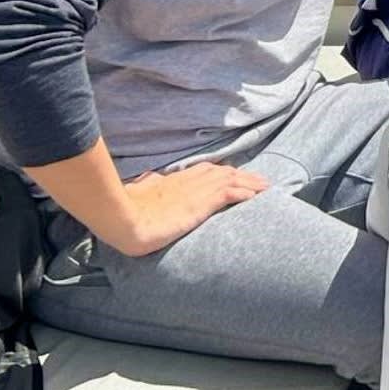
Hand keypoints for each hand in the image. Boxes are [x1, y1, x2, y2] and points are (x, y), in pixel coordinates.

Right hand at [109, 162, 268, 255]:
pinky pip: (229, 194)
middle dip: (245, 176)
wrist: (121, 218)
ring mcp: (196, 191)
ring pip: (232, 181)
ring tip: (267, 188)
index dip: (226, 173)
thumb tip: (148, 177)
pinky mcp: (200, 204)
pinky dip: (244, 194)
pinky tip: (256, 197)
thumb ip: (148, 184)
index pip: (208, 171)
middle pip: (225, 173)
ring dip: (251, 184)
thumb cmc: (125, 207)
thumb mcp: (139, 190)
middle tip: (262, 182)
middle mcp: (190, 180)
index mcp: (177, 178)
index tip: (238, 176)